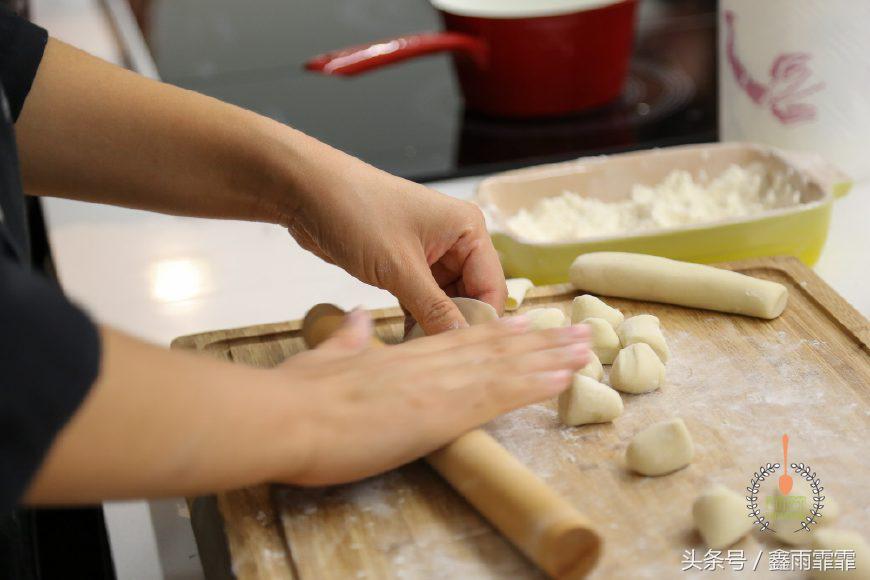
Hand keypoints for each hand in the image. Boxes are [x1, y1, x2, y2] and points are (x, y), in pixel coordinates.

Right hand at [269, 310, 588, 484]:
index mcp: (404, 354)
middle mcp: (430, 363)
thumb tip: (357, 320)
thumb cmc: (300, 395)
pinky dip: (536, 382)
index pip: (461, 335)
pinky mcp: (446, 411)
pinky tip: (563, 378)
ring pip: (508, 364)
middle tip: (579, 333)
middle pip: (495, 346)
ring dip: (551, 357)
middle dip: (540, 341)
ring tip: (586, 349)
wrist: (290, 415)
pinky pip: (502, 392)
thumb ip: (348, 339)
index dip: (498, 330)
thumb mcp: (326, 356)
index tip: (526, 324)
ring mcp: (440, 384)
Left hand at [283, 139, 505, 334]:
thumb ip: (434, 308)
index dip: (480, 322)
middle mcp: (455, 240)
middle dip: (455, 325)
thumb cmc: (356, 213)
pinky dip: (417, 318)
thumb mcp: (399, 267)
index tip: (465, 356)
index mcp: (468, 229)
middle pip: (471, 296)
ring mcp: (430, 253)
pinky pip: (422, 299)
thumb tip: (460, 341)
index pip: (492, 287)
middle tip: (439, 359)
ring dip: (434, 324)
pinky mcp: (405, 264)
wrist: (307, 191)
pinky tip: (408, 341)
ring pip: (445, 301)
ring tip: (422, 353)